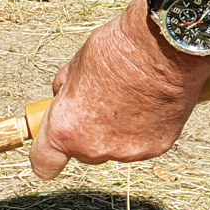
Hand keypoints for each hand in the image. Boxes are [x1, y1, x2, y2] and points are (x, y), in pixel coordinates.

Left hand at [30, 0, 209, 178]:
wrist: (165, 46)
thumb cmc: (116, 52)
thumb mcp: (74, 68)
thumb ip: (65, 93)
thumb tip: (62, 98)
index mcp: (66, 130)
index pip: (44, 164)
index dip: (46, 157)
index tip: (51, 148)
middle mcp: (94, 148)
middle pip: (83, 153)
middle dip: (87, 134)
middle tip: (100, 105)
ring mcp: (128, 151)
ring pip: (114, 148)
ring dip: (117, 132)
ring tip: (129, 100)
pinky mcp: (157, 147)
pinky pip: (142, 143)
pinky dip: (144, 129)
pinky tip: (149, 104)